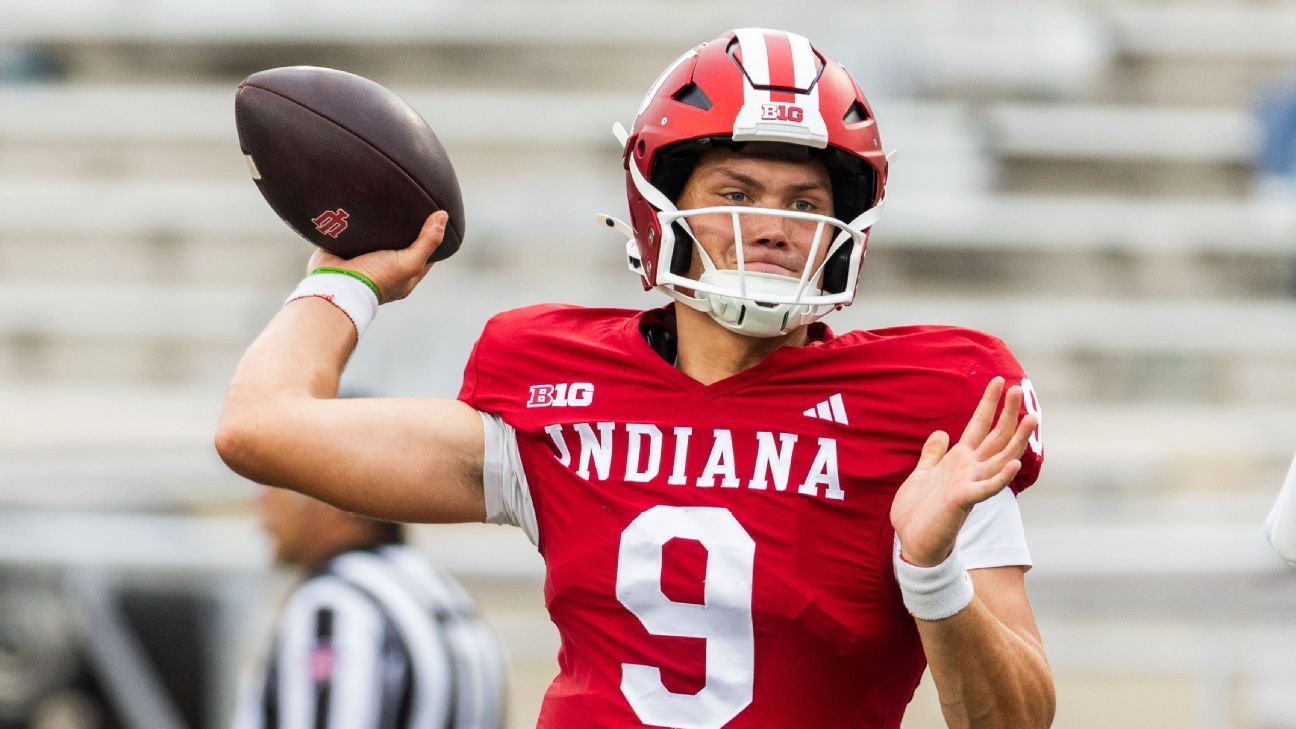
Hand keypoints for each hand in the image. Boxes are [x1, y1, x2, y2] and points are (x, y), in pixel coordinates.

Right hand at [306, 211, 448, 302]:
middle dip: (403, 227)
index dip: (432, 239)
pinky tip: (360, 204)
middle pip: (399, 244)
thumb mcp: (409, 262)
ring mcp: (363, 258)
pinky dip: (354, 220)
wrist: (337, 284)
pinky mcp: (343, 249)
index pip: (425, 256)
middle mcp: (385, 268)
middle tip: (408, 204)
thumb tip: (444, 216)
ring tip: (385, 199)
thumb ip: (427, 242)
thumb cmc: (376, 279)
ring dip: (377, 223)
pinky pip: (351, 231)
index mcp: (404, 275)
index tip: (435, 218)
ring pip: (374, 236)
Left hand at [890, 377, 1038, 566]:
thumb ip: (933, 455)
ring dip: (1015, 440)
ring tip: (1031, 418)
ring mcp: (969, 484)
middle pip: (995, 436)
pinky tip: (1013, 465)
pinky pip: (986, 488)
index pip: (978, 425)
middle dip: (1007, 413)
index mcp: (960, 460)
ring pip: (999, 458)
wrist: (913, 542)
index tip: (1000, 380)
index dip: (988, 403)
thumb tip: (940, 433)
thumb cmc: (918, 511)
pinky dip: (1000, 478)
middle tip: (1019, 388)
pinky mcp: (962, 501)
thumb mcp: (922, 474)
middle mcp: (970, 469)